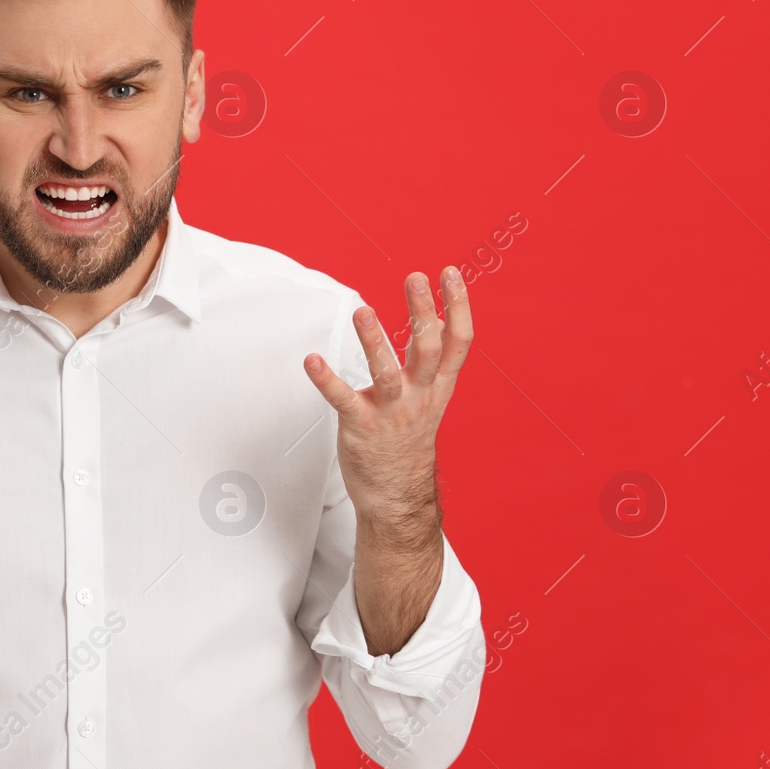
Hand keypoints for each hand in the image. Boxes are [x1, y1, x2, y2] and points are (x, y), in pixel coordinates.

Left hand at [303, 268, 472, 519]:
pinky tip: (311, 360)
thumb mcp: (429, 396)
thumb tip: (427, 315)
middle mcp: (420, 396)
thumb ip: (426, 359)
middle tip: (415, 277)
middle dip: (423, 311)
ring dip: (374, 341)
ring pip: (386, 373)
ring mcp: (391, 413)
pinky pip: (342, 400)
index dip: (457, 306)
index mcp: (438, 386)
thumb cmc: (407, 437)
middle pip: (428, 348)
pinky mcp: (361, 427)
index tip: (450, 272)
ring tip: (362, 311)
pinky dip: (326, 380)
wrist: (397, 496)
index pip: (458, 341)